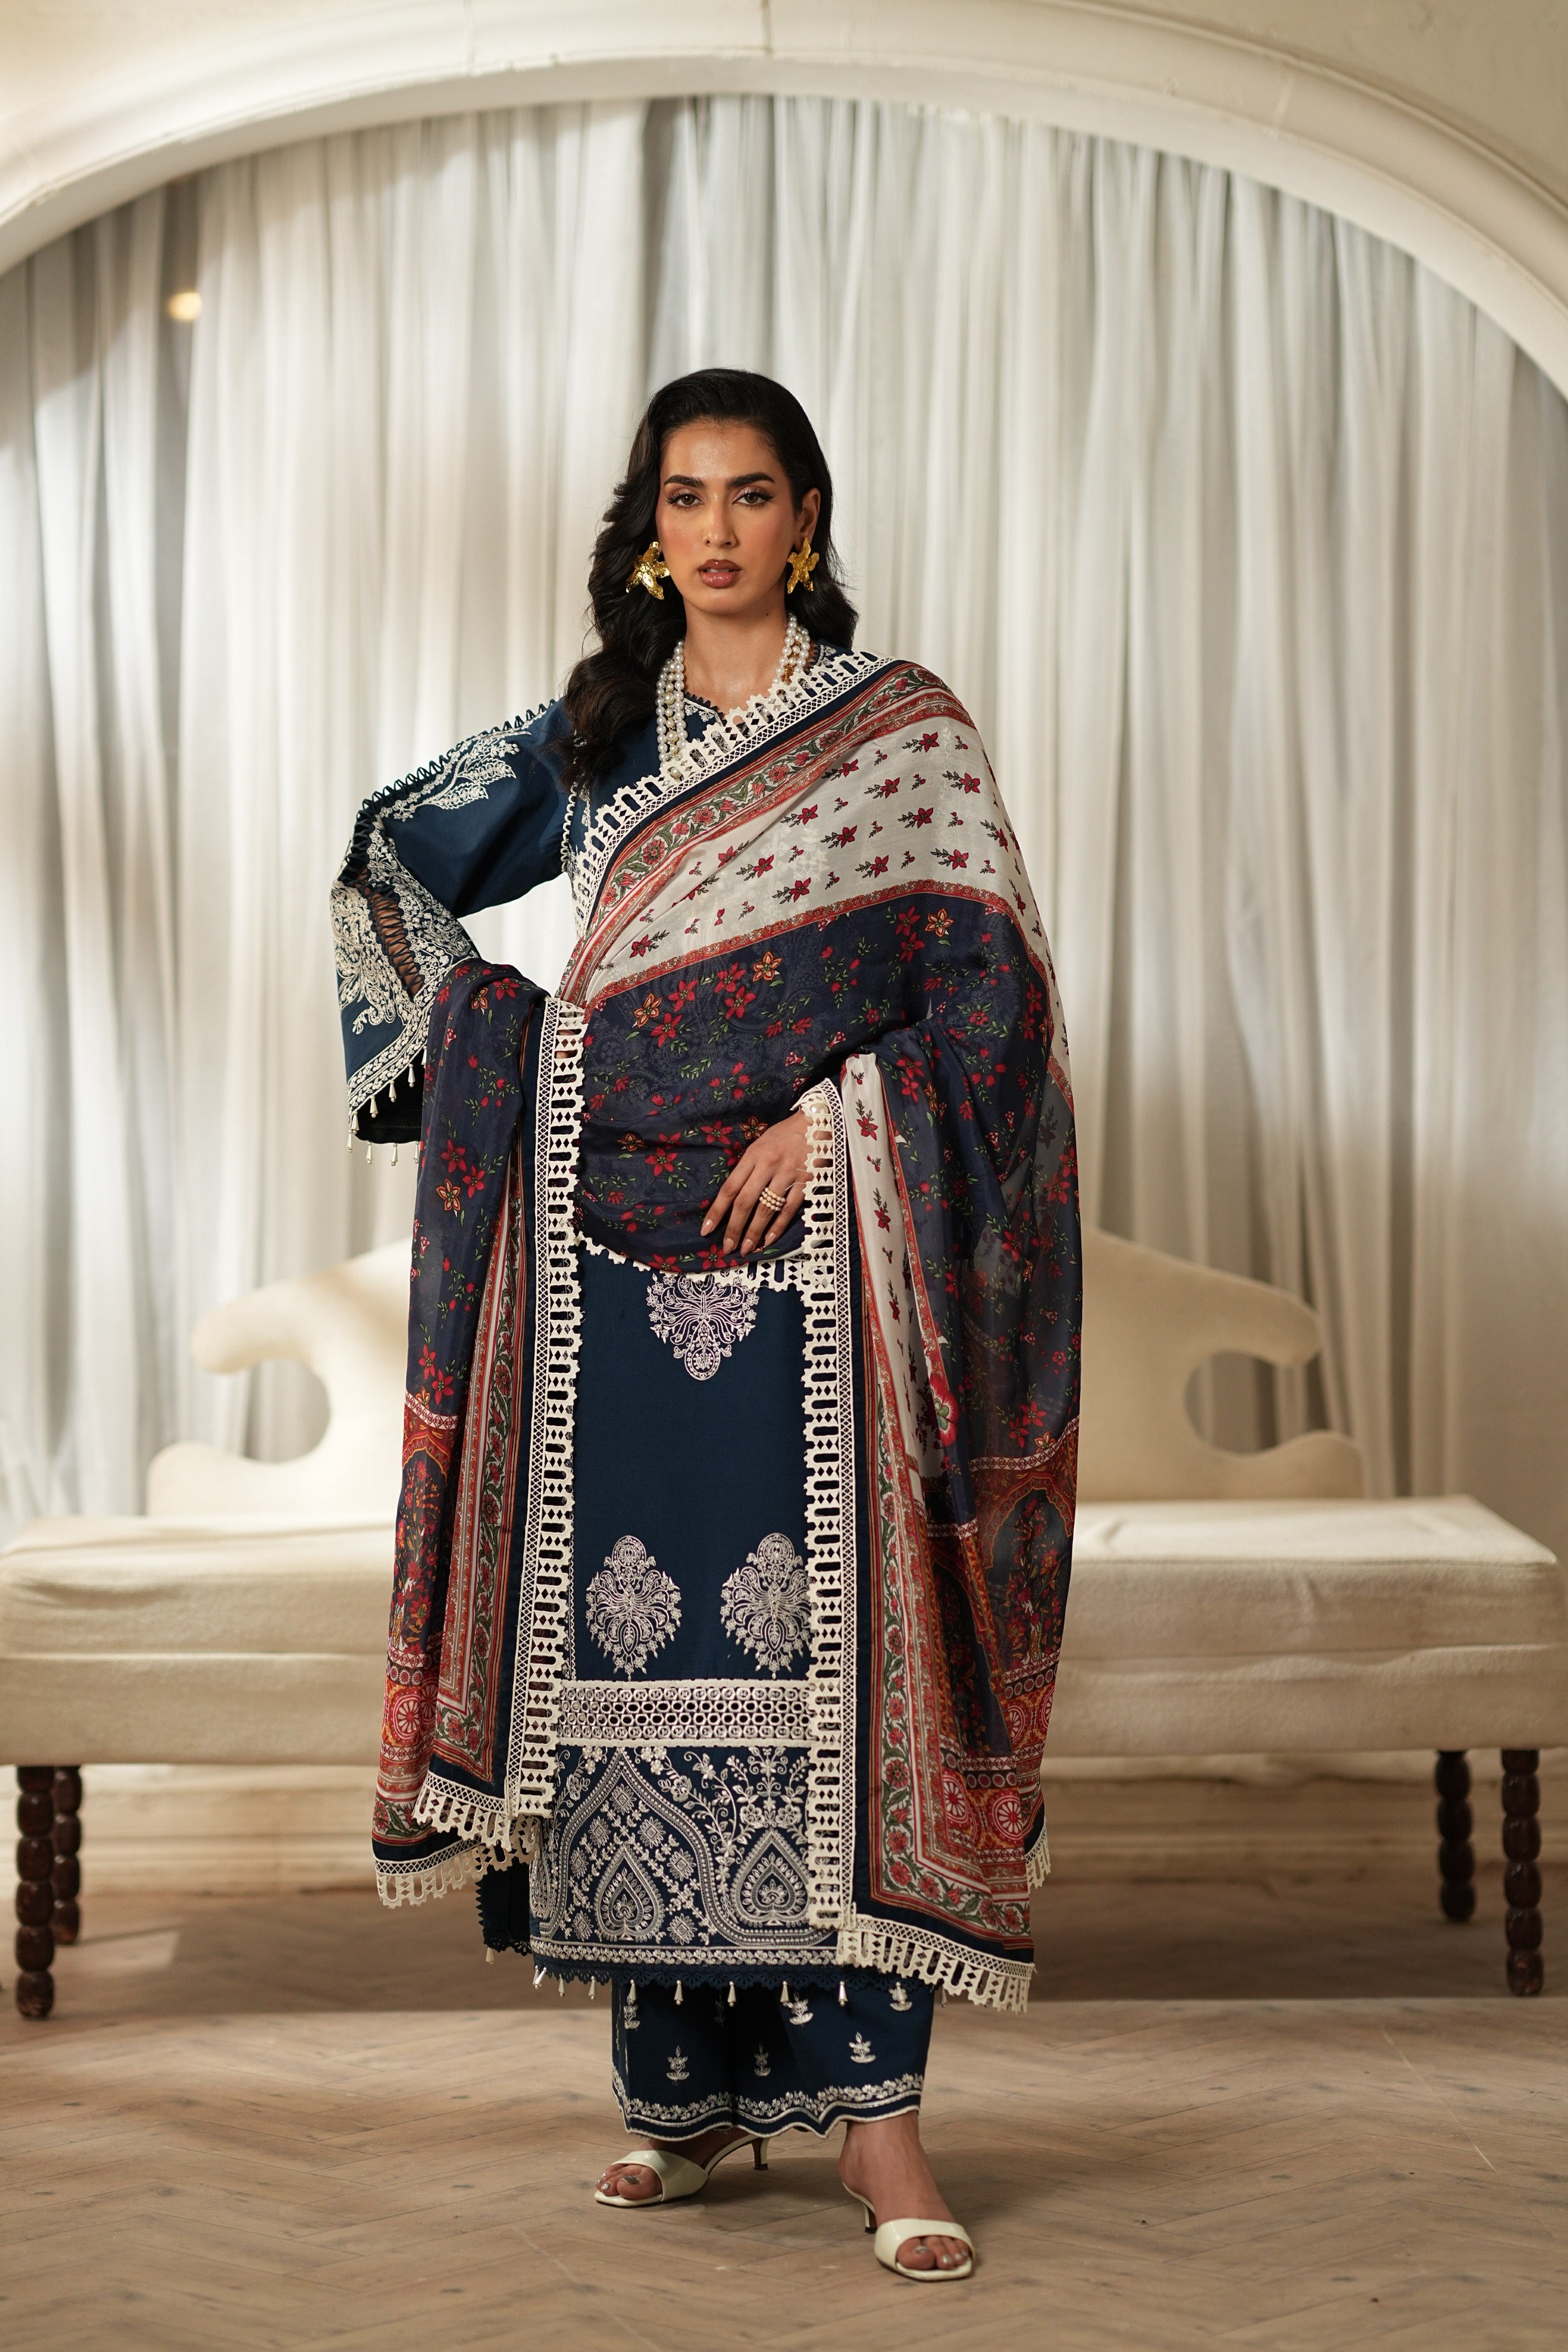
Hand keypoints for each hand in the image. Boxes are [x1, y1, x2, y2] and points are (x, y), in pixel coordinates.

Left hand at [701, 1109, 809, 1254]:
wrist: (819, 1121)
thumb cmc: (787, 1134)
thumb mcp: (762, 1143)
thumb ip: (749, 1166)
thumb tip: (734, 1193)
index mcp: (753, 1156)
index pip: (729, 1188)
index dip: (716, 1212)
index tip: (706, 1230)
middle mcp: (767, 1166)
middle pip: (745, 1202)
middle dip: (733, 1228)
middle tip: (726, 1247)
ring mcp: (786, 1175)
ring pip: (765, 1209)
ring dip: (754, 1233)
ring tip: (746, 1248)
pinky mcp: (805, 1182)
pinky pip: (788, 1210)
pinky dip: (778, 1227)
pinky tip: (768, 1240)